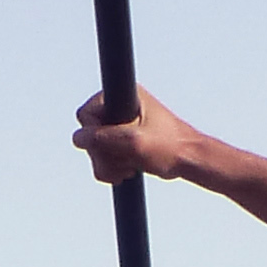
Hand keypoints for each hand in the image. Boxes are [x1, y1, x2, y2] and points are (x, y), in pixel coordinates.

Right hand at [73, 84, 206, 184]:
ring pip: (94, 150)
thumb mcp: (134, 142)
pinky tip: (129, 171)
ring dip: (109, 164)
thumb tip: (78, 138)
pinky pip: (102, 158)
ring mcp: (120, 126)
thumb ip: (104, 138)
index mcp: (124, 96)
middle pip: (88, 135)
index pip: (86, 114)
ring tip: (130, 167)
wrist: (188, 161)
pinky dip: (112, 169)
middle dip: (104, 154)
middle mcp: (119, 107)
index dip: (95, 134)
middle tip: (126, 160)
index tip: (116, 143)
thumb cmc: (169, 147)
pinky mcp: (122, 142)